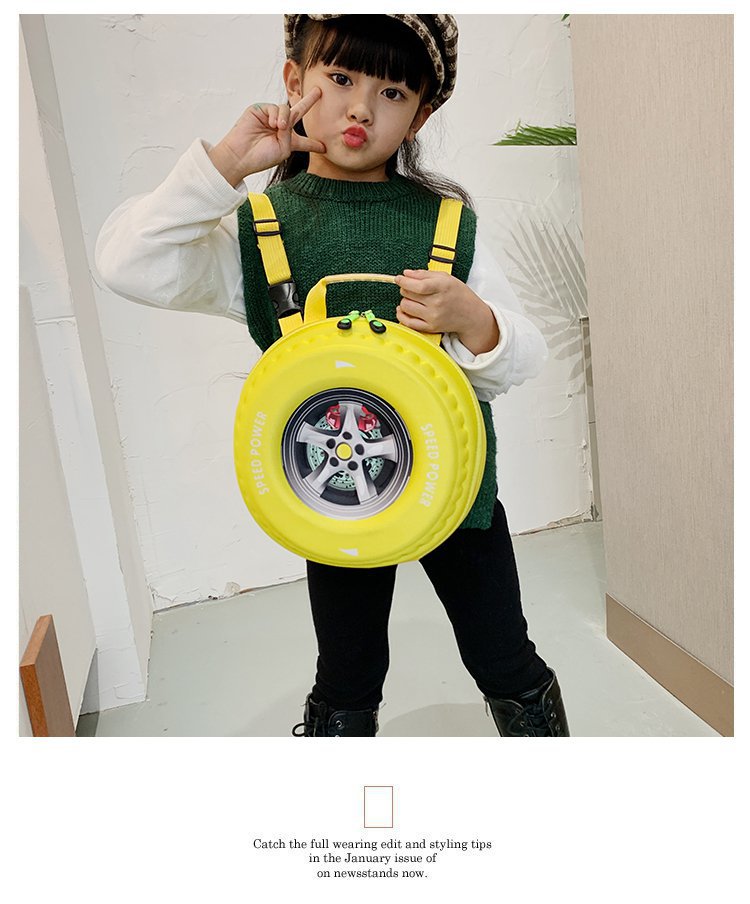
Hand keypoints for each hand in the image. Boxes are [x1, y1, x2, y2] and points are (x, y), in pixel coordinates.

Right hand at [208, 88, 325, 184]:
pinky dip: (276, 115)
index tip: (325, 148)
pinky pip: (275, 107)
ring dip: (285, 119)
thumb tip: (286, 119)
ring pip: (286, 109)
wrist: (241, 156)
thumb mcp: (284, 149)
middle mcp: (280, 128)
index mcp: (288, 142)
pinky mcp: (260, 110)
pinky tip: (271, 124)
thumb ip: (291, 134)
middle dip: (309, 101)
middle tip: (319, 91)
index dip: (314, 144)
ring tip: (278, 128)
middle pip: (298, 112)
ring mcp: (270, 117)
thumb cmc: (261, 157)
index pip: (304, 141)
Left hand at [394, 269, 499, 354]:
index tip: (399, 278)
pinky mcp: (430, 328)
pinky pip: (408, 322)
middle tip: (411, 288)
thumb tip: (406, 273)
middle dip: (405, 289)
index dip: (404, 281)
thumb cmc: (459, 294)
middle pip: (408, 294)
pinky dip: (402, 315)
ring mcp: (433, 317)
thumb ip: (425, 274)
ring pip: (405, 307)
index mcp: (442, 287)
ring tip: (413, 299)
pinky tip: (403, 309)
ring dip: (404, 301)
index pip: (418, 285)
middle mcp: (437, 303)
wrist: (471, 316)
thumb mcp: (446, 278)